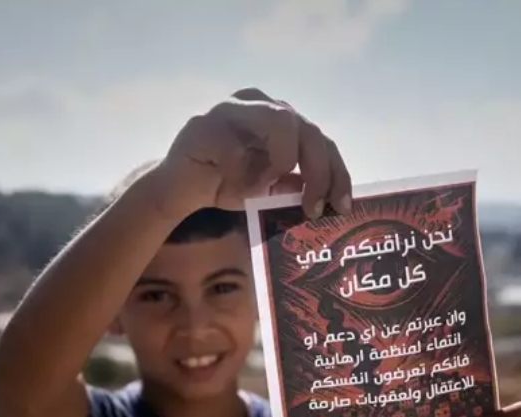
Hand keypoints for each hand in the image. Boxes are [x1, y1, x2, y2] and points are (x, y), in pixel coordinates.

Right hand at [154, 87, 352, 216]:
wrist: (179, 190)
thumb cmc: (227, 184)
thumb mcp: (272, 189)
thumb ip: (298, 185)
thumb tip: (331, 199)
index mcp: (281, 118)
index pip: (321, 140)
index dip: (336, 173)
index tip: (341, 206)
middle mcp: (260, 104)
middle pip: (307, 129)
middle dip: (318, 172)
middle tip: (313, 209)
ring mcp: (231, 109)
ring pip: (279, 120)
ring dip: (282, 161)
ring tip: (267, 188)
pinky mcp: (203, 125)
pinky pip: (234, 147)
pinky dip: (241, 174)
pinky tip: (236, 187)